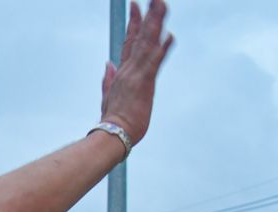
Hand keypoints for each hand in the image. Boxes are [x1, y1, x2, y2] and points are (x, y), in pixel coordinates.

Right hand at [100, 0, 175, 144]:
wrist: (113, 133)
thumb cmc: (113, 119)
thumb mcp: (108, 95)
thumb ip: (108, 79)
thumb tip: (107, 64)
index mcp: (123, 71)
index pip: (129, 40)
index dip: (133, 21)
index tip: (136, 5)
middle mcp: (130, 68)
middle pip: (140, 36)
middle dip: (147, 14)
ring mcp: (137, 74)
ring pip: (148, 42)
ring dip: (155, 23)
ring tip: (162, 4)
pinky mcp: (145, 83)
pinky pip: (154, 62)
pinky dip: (162, 49)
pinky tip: (169, 36)